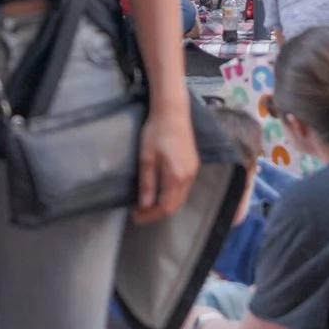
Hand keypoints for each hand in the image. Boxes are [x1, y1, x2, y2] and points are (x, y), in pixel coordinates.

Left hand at [135, 103, 198, 223]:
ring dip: (165, 204)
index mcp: (176, 177)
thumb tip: (144, 205)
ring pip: (180, 197)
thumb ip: (147, 183)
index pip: (165, 206)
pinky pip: (184, 188)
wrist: (173, 112)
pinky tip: (160, 191)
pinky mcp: (193, 164)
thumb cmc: (156, 133)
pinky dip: (172, 195)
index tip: (134, 216)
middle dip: (157, 212)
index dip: (150, 215)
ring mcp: (193, 170)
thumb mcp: (146, 158)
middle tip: (139, 213)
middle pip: (175, 205)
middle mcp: (189, 176)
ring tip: (147, 204)